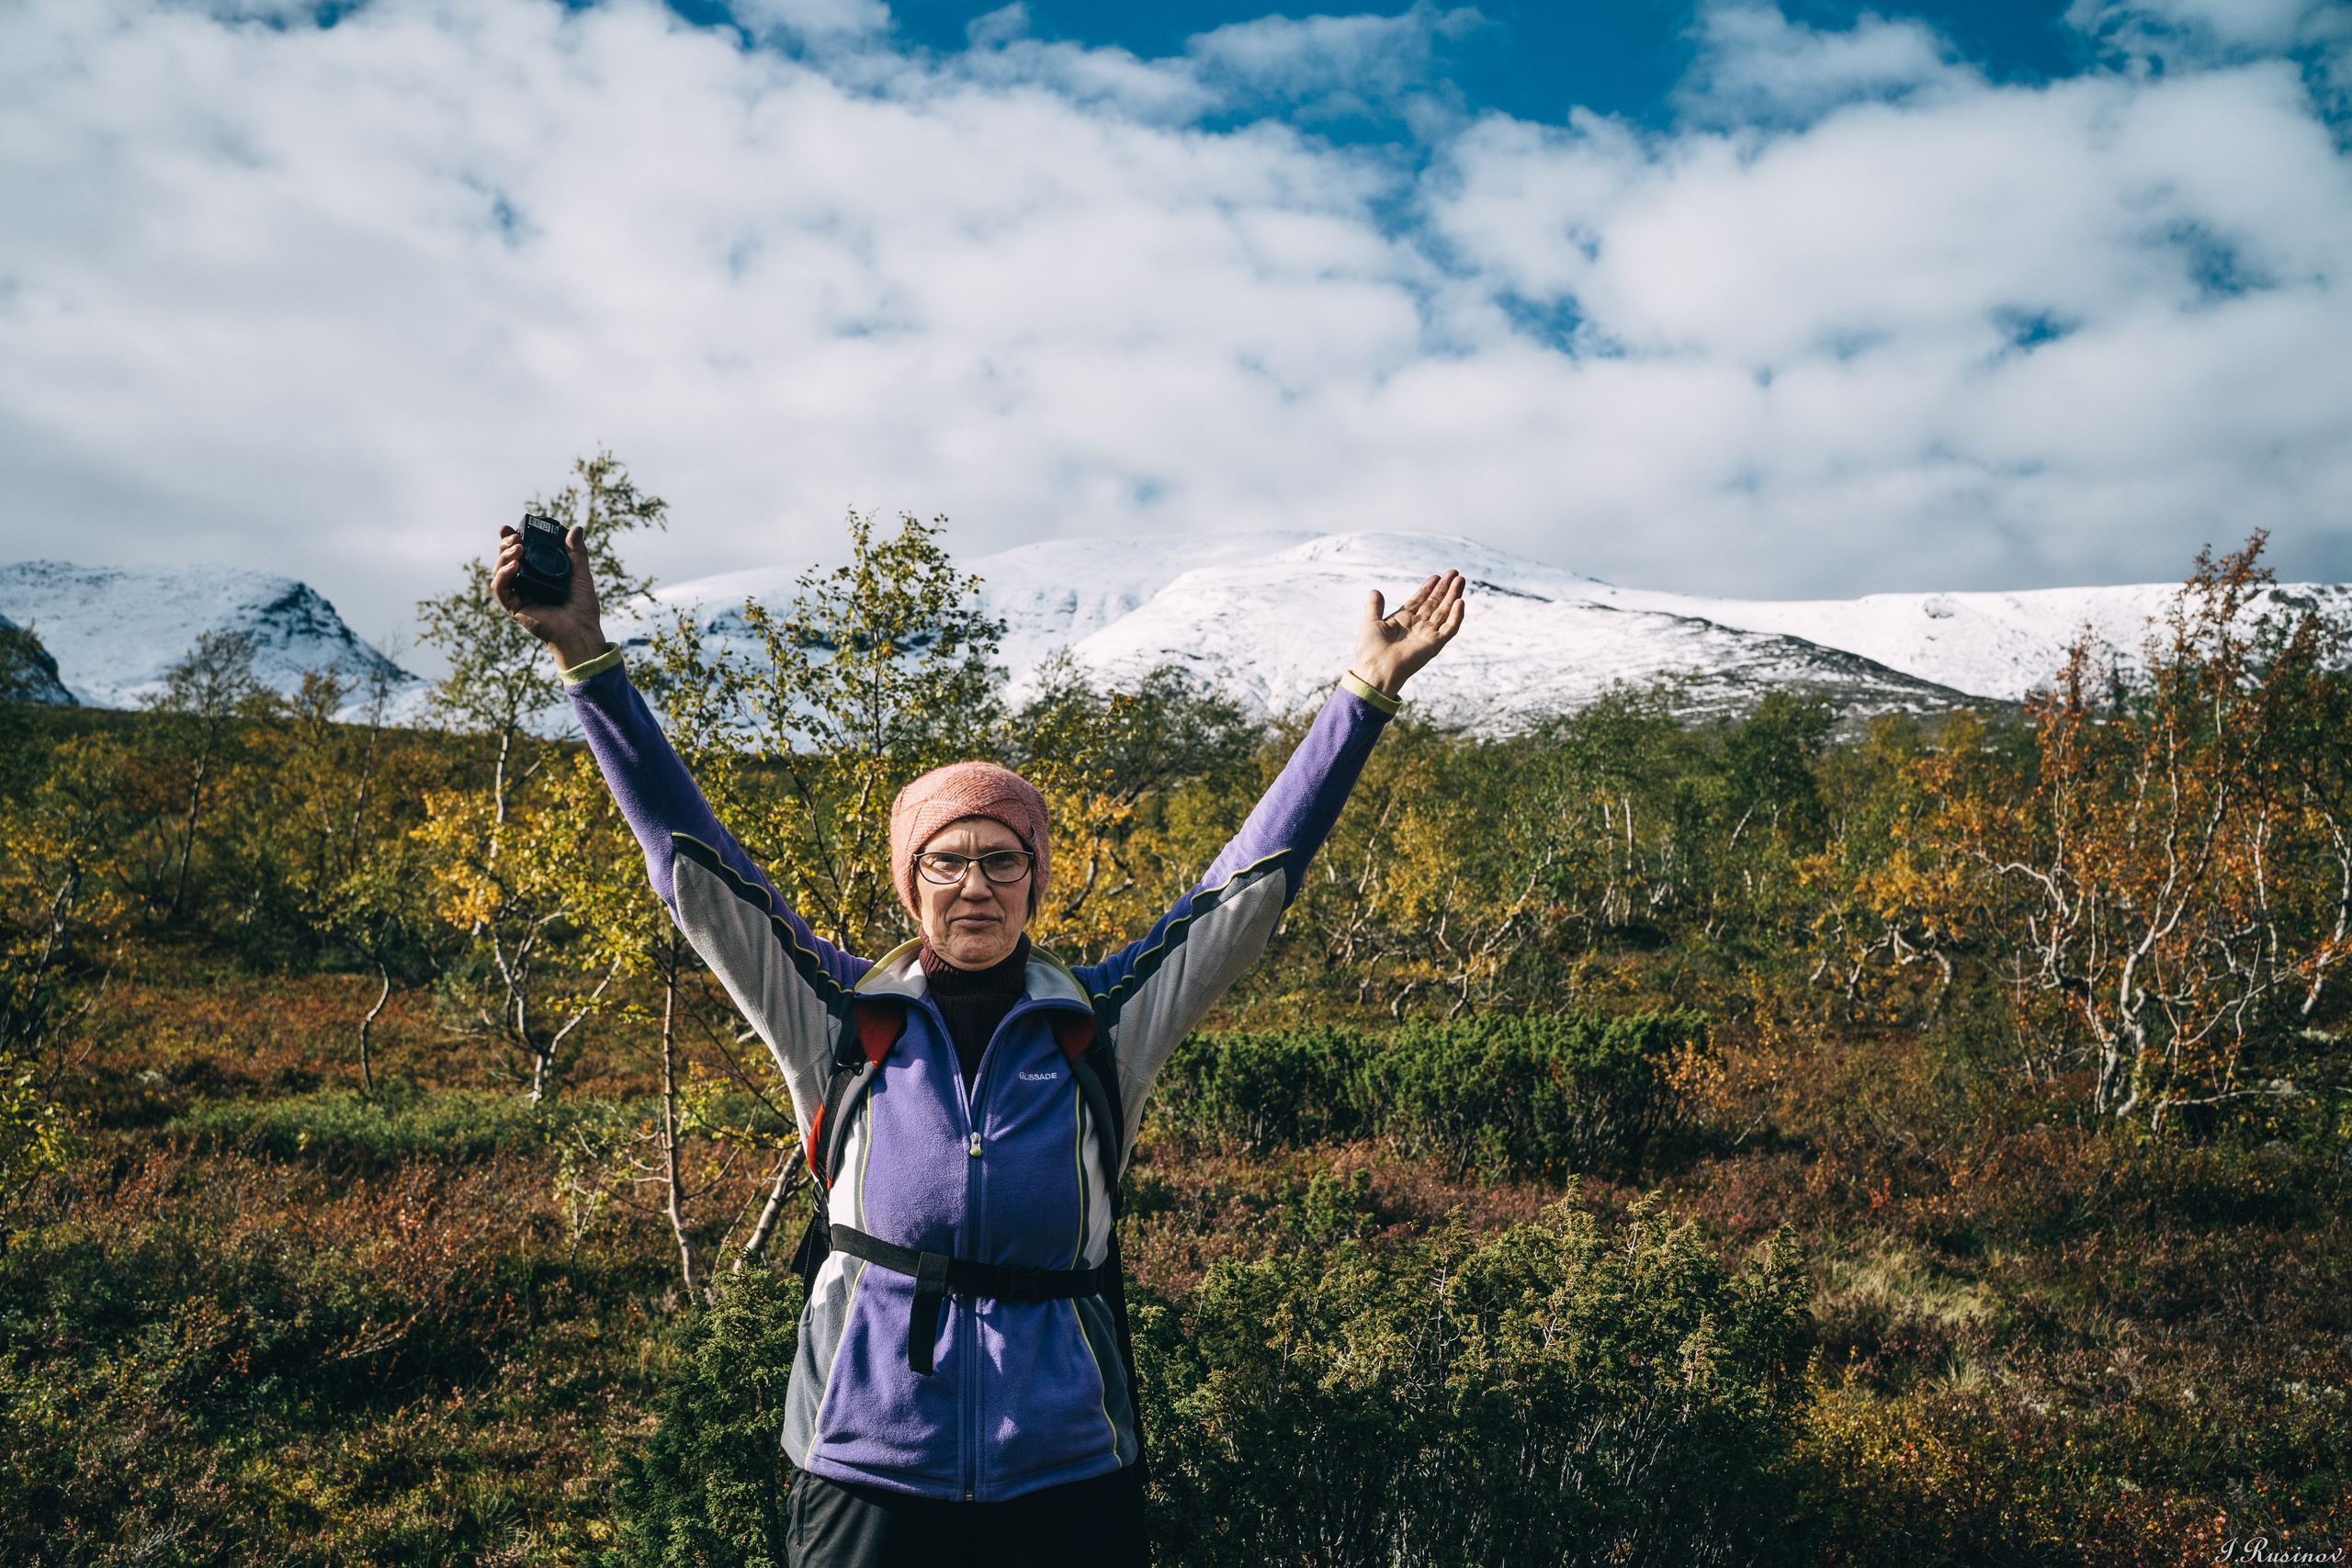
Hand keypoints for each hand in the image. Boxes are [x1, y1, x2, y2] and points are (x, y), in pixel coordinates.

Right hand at [493, 523, 606, 670]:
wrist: (581, 631)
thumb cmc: (582, 607)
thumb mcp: (581, 575)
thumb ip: (577, 553)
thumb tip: (576, 528)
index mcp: (538, 574)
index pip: (520, 553)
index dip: (511, 539)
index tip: (510, 527)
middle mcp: (526, 583)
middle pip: (506, 560)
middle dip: (505, 545)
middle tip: (514, 536)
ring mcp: (518, 595)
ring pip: (499, 571)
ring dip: (504, 557)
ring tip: (518, 548)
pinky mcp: (514, 607)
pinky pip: (500, 589)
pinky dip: (503, 575)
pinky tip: (514, 565)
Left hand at [1350, 570, 1465, 698]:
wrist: (1376, 670)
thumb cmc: (1370, 650)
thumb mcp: (1371, 622)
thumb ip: (1375, 607)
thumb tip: (1375, 591)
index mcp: (1403, 621)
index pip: (1420, 601)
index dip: (1429, 588)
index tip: (1437, 576)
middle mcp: (1417, 627)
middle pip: (1435, 604)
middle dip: (1445, 588)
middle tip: (1455, 573)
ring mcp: (1427, 635)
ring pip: (1444, 612)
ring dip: (1453, 596)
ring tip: (1461, 580)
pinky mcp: (1434, 645)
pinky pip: (1449, 629)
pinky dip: (1456, 616)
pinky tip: (1460, 602)